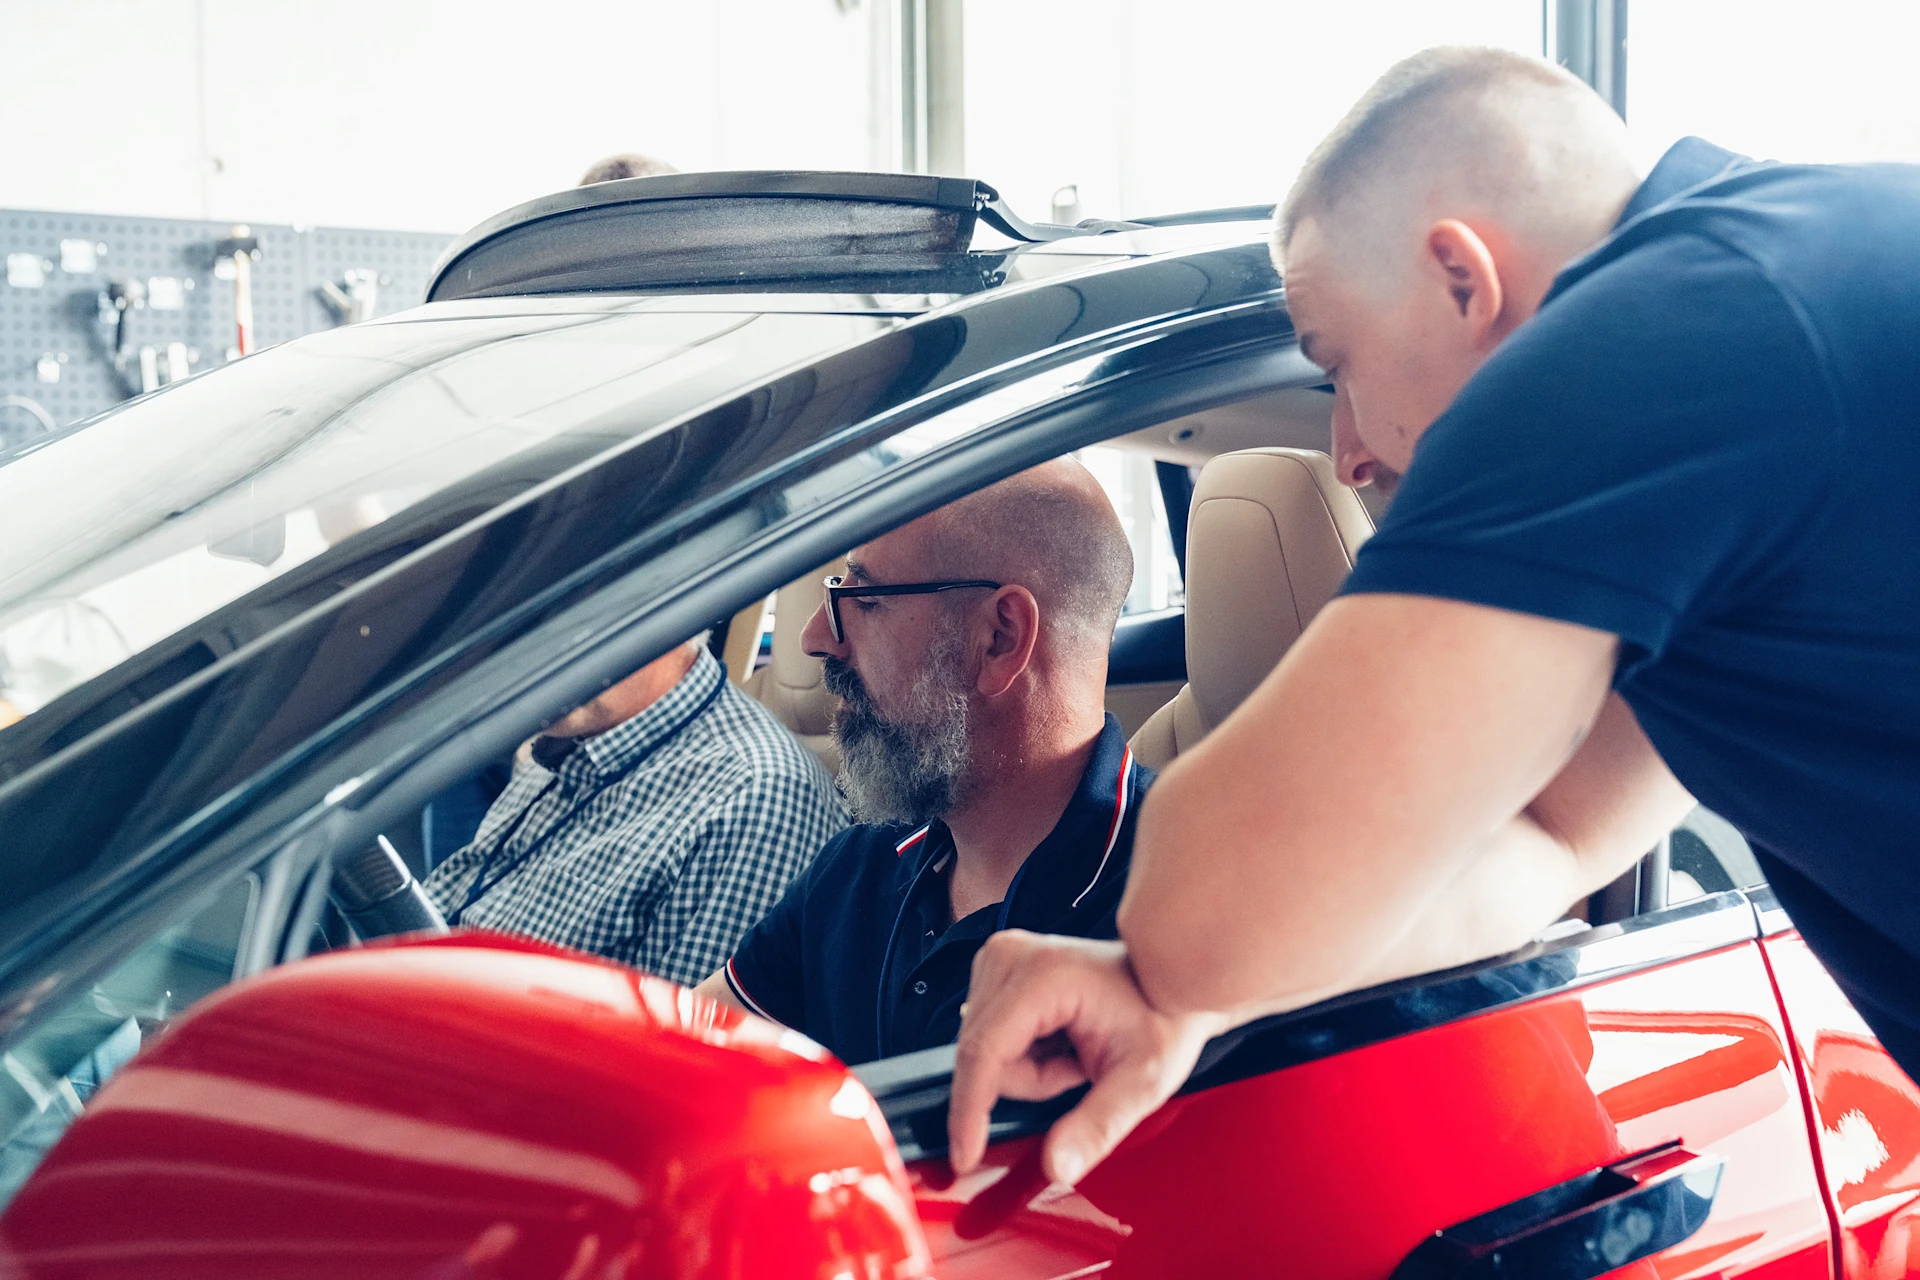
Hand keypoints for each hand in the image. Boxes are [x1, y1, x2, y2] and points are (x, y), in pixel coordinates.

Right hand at [947, 930, 1228, 1186]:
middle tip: (1079, 1069)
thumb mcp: (1143, 1081)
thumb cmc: (1160, 1017)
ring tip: (1072, 1054)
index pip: (982, 1054)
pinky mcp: (996, 970)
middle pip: (980, 1058)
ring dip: (1025, 1071)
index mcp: (1041, 975)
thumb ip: (1098, 1126)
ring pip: (980, 1053)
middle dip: (1029, 1083)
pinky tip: (1058, 1043)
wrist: (1166, 979)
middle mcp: (1009, 957)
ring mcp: (1000, 959)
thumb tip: (1056, 1167)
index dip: (969, 1112)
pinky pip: (987, 1040)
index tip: (965, 1158)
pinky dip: (1021, 1056)